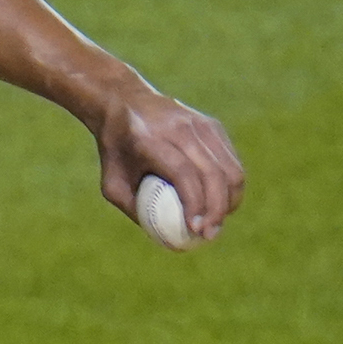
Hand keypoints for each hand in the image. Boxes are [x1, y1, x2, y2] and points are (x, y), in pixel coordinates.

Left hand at [97, 89, 243, 243]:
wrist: (124, 103)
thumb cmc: (116, 152)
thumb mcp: (112, 184)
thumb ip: (137, 211)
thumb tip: (169, 240)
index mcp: (151, 140)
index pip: (184, 174)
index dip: (195, 204)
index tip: (195, 231)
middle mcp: (180, 129)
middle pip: (214, 174)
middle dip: (217, 210)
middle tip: (209, 235)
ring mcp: (200, 124)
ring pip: (230, 169)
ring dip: (229, 201)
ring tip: (216, 224)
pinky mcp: (212, 126)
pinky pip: (230, 162)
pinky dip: (230, 187)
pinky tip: (220, 205)